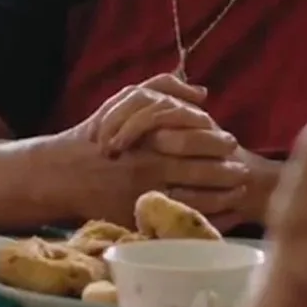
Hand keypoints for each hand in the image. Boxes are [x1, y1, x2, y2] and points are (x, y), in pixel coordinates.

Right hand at [57, 76, 259, 224]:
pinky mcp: (140, 216)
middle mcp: (150, 165)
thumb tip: (203, 93)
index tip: (232, 142)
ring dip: (223, 196)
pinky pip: (179, 219)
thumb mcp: (125, 100)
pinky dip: (205, 217)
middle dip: (227, 171)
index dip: (218, 142)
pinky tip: (220, 214)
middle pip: (202, 169)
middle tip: (243, 170)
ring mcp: (146, 193)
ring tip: (239, 192)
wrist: (63, 173)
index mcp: (149, 137)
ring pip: (197, 197)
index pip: (196, 139)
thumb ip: (163, 87)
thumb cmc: (96, 134)